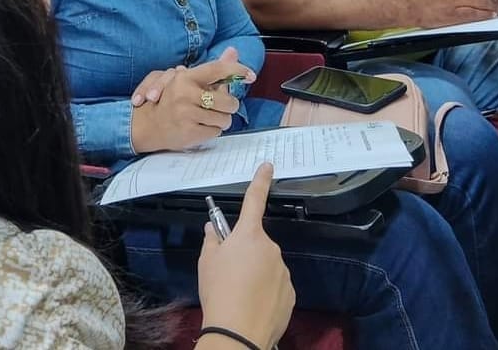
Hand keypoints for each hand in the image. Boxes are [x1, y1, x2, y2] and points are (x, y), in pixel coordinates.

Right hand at [130, 59, 244, 153]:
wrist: (145, 125)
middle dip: (230, 106)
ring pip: (224, 119)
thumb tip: (233, 51)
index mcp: (186, 78)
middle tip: (222, 107)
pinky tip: (200, 127)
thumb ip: (214, 68)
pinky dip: (212, 131)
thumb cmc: (169, 100)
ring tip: (208, 117)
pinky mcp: (188, 132)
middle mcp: (186, 94)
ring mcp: (187, 114)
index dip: (237, 71)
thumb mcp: (187, 80)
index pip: (218, 69)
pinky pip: (215, 132)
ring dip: (221, 120)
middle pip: (228, 101)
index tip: (250, 75)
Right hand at [197, 163, 294, 348]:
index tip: (268, 165)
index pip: (254, 201)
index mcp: (249, 235)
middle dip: (246, 253)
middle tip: (229, 273)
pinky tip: (253, 306)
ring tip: (240, 294)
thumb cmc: (218, 291)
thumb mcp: (206, 263)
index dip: (260, 181)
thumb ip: (212, 241)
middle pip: (257, 243)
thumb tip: (214, 229)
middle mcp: (270, 247)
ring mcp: (283, 271)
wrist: (238, 332)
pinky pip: (276, 286)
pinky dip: (266, 293)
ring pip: (267, 266)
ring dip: (256, 275)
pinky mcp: (290, 293)